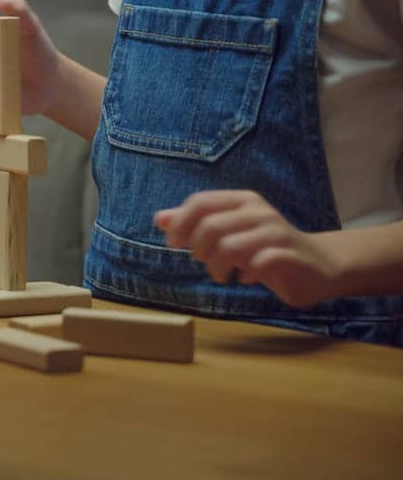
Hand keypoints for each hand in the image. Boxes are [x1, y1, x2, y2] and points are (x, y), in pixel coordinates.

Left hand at [155, 190, 339, 307]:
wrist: (319, 265)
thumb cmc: (265, 248)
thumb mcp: (229, 234)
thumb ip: (195, 225)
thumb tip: (159, 219)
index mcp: (241, 200)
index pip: (199, 202)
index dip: (180, 224)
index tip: (174, 244)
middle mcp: (258, 211)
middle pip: (210, 225)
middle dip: (198, 249)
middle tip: (203, 262)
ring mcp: (276, 232)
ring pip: (229, 246)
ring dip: (217, 266)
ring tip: (221, 274)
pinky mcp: (291, 255)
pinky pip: (257, 263)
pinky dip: (245, 274)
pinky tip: (246, 278)